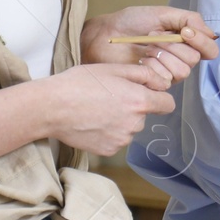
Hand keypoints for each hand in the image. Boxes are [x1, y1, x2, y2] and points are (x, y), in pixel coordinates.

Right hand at [42, 62, 177, 157]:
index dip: (159, 96)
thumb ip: (143, 74)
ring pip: (130, 128)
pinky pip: (116, 139)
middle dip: (133, 106)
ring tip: (97, 109)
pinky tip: (92, 122)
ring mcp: (122, 140)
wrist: (52, 107)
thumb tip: (162, 83)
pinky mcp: (109, 150)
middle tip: (109, 96)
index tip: (146, 93)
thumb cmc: (81, 83)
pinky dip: (108, 132)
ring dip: (120, 120)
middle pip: (145, 115)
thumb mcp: (113, 69)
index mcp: (140, 101)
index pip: (167, 104)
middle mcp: (135, 124)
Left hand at [80, 6, 218, 84]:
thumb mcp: (162, 13)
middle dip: (174, 46)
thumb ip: (189, 19)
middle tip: (154, 37)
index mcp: (185, 41)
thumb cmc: (130, 22)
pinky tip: (140, 61)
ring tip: (146, 48)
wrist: (105, 35)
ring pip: (182, 71)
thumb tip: (211, 34)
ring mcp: (167, 73)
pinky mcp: (154, 85)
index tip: (185, 32)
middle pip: (194, 59)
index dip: (202, 42)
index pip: (209, 49)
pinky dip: (152, 67)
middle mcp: (180, 58)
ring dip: (162, 55)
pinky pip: (165, 80)